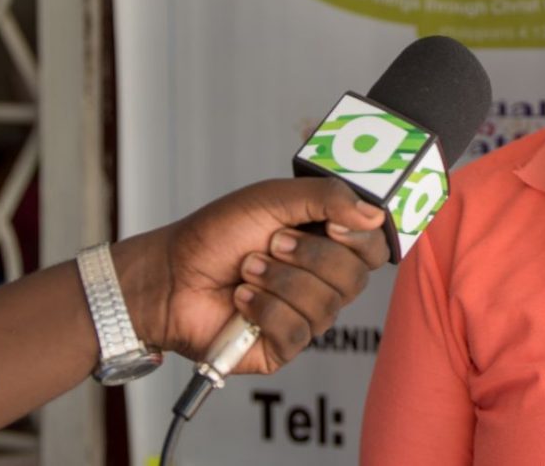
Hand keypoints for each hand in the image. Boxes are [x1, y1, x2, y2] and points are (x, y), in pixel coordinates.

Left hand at [111, 178, 389, 373]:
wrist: (169, 274)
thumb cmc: (216, 234)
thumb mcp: (273, 198)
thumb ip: (327, 197)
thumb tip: (375, 215)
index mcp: (327, 243)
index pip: (373, 248)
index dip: (360, 239)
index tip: (331, 226)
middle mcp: (322, 280)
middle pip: (355, 278)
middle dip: (308, 257)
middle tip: (270, 243)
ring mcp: (305, 315)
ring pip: (326, 305)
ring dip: (278, 281)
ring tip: (246, 270)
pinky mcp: (284, 346)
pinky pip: (297, 332)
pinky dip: (264, 310)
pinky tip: (242, 300)